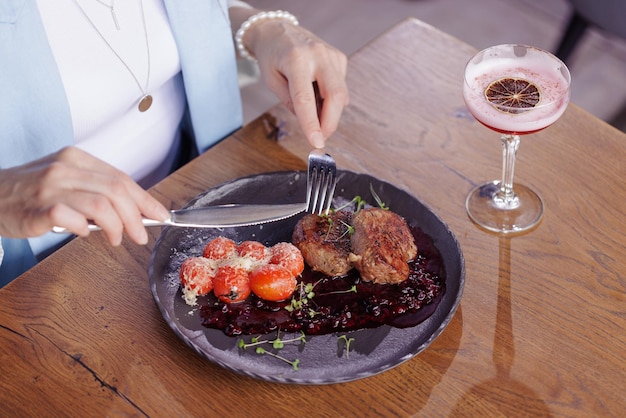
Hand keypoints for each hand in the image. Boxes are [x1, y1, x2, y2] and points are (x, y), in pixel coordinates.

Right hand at [0, 147, 169, 245]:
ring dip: (117, 227)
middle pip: (117, 191)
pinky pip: (72, 219)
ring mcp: (50, 187)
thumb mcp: (64, 179)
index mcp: (76, 158)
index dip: (145, 199)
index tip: (160, 214)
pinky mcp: (38, 209)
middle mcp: (65, 168)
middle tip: (141, 235)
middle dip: (137, 217)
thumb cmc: (29, 192)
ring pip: (101, 206)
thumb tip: (133, 210)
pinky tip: (84, 233)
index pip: (122, 178)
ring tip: (117, 239)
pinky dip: (85, 230)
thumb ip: (95, 189)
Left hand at [246, 19, 348, 147]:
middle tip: (320, 137)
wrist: (278, 30)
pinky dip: (330, 98)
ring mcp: (332, 55)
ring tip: (313, 109)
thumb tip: (310, 122)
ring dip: (330, 111)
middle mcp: (317, 54)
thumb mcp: (271, 80)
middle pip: (334, 96)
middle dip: (330, 122)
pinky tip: (317, 92)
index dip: (312, 123)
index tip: (316, 143)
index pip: (305, 98)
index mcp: (295, 59)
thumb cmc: (272, 56)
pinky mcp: (339, 57)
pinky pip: (340, 87)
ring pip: (341, 94)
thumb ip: (290, 102)